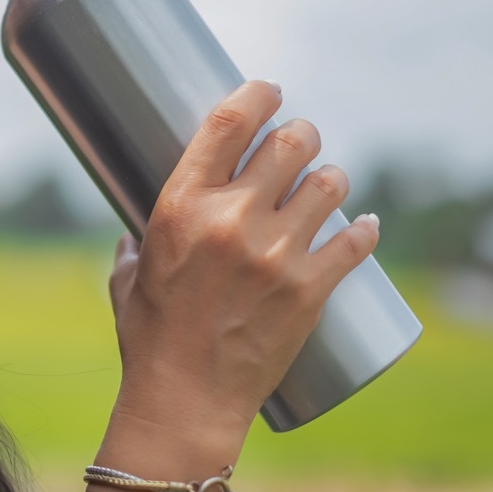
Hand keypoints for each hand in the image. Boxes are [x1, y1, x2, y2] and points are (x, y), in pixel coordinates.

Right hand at [108, 80, 379, 439]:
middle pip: (291, 142)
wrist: (185, 400)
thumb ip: (130, 250)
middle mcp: (231, 220)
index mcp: (181, 206)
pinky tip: (365, 227)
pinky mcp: (310, 290)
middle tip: (301, 146)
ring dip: (332, 178)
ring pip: (330, 183)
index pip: (230, 121)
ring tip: (326, 188)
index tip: (272, 91)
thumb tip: (128, 239)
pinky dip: (364, 230)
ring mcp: (276, 254)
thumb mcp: (128, 281)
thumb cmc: (148, 339)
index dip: (260, 93)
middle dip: (301, 136)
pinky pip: (355, 241)